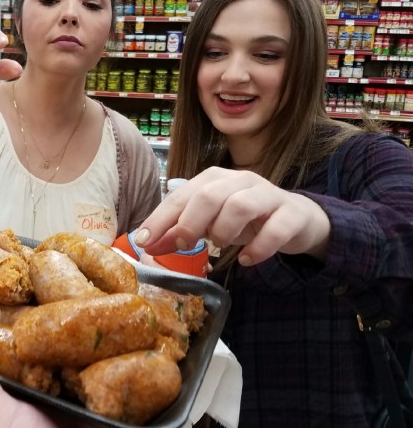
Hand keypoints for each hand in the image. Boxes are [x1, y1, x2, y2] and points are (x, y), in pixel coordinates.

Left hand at [135, 167, 330, 265]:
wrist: (296, 219)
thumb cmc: (245, 220)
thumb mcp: (210, 224)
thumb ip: (180, 231)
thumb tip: (148, 244)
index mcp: (214, 180)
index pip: (181, 195)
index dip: (160, 218)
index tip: (143, 241)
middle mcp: (240, 181)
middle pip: (209, 195)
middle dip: (190, 222)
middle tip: (184, 244)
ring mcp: (268, 195)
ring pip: (240, 206)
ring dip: (224, 231)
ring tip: (219, 246)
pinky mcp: (292, 213)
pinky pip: (275, 228)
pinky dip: (258, 248)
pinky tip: (247, 260)